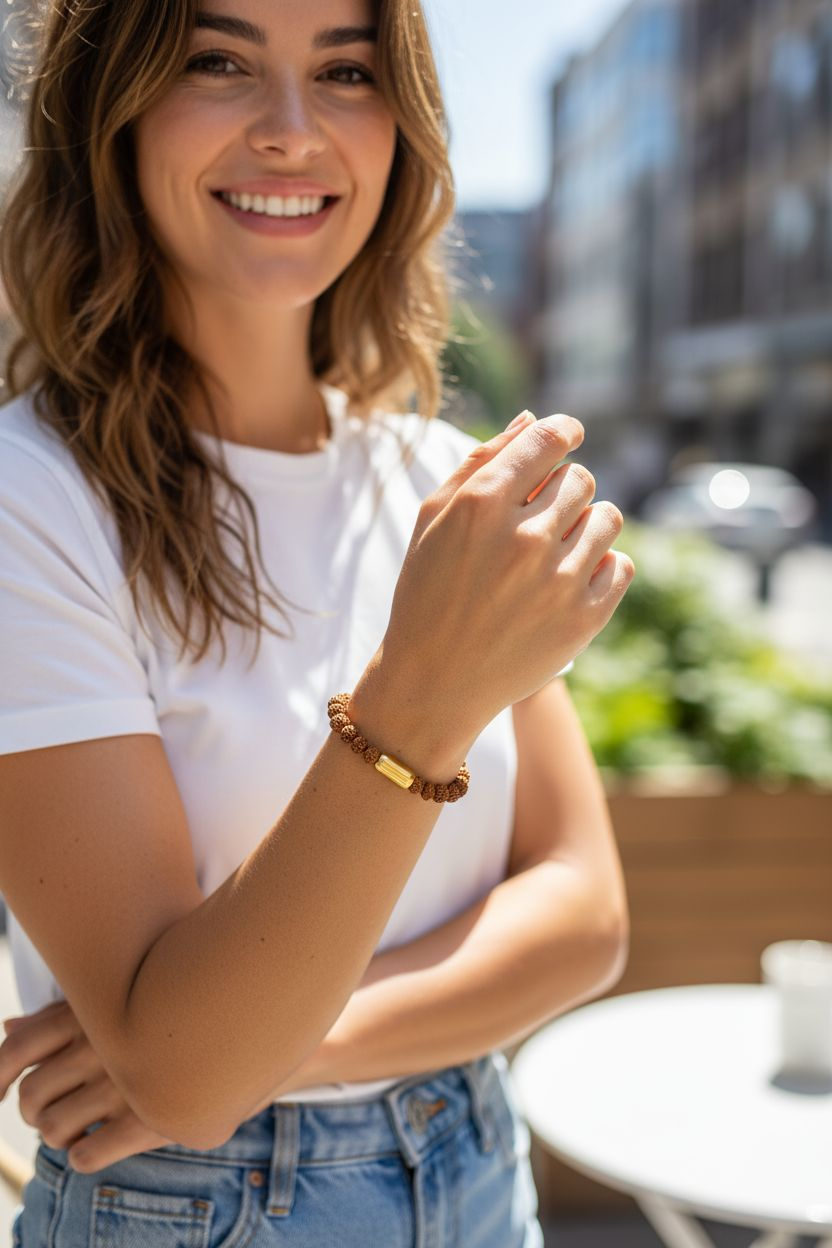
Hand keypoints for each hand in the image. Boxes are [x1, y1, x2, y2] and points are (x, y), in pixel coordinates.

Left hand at [0, 1000, 173, 1172]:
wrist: (243, 1022)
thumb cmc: (171, 1007)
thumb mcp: (115, 996)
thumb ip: (60, 1013)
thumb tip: (9, 1025)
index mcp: (89, 1011)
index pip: (16, 1050)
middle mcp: (102, 1046)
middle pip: (31, 1096)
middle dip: (34, 1111)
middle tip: (54, 1111)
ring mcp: (124, 1083)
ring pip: (54, 1129)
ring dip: (57, 1136)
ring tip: (78, 1128)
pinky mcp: (147, 1119)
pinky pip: (86, 1156)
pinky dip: (82, 1156)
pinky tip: (98, 1143)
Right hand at [381, 410, 634, 734]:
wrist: (434, 682)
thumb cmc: (427, 592)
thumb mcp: (433, 520)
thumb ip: (482, 462)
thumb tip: (534, 419)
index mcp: (482, 505)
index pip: (549, 439)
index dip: (564, 431)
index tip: (567, 436)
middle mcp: (525, 537)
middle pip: (580, 479)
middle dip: (563, 490)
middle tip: (541, 517)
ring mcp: (558, 580)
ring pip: (606, 519)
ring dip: (586, 527)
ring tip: (557, 550)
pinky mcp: (583, 619)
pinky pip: (622, 566)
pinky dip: (603, 568)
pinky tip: (572, 578)